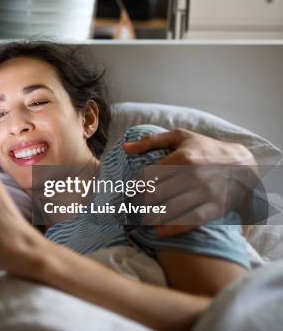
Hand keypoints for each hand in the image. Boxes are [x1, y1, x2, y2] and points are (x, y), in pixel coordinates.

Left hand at [123, 128, 257, 237]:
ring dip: (152, 218)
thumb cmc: (206, 148)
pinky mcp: (217, 207)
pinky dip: (173, 228)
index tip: (129, 193)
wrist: (244, 164)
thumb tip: (125, 148)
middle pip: (156, 195)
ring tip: (142, 220)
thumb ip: (151, 141)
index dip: (134, 187)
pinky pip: (191, 220)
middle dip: (140, 204)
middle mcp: (194, 174)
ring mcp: (206, 192)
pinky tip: (159, 232)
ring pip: (171, 209)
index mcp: (183, 157)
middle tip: (132, 209)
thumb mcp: (181, 137)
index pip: (149, 176)